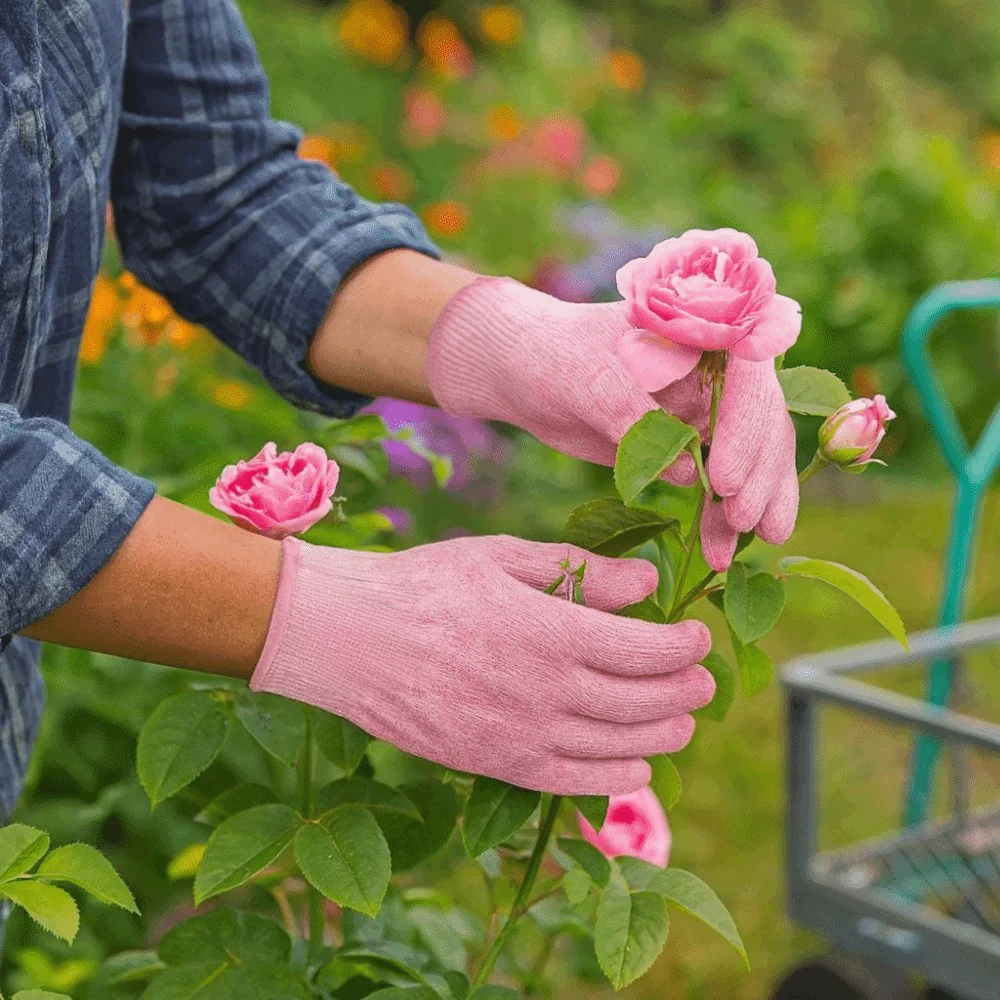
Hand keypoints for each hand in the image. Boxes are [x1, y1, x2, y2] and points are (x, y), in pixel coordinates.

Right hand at [251, 534, 713, 794]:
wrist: (350, 638)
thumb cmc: (425, 584)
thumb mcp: (503, 558)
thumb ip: (579, 572)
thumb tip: (645, 584)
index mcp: (552, 630)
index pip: (647, 650)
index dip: (685, 646)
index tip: (698, 636)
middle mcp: (547, 690)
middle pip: (645, 702)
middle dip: (686, 692)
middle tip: (703, 681)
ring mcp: (523, 735)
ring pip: (620, 747)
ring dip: (664, 736)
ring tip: (682, 722)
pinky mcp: (498, 765)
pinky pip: (575, 783)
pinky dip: (617, 778)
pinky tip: (637, 767)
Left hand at [427, 278, 797, 564]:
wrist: (528, 371)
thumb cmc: (557, 355)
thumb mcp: (590, 378)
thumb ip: (634, 416)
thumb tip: (684, 473)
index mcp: (706, 329)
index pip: (749, 377)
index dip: (746, 427)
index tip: (724, 479)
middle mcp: (719, 370)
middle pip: (762, 422)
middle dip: (758, 474)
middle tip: (740, 521)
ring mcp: (708, 410)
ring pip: (751, 459)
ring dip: (752, 504)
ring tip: (748, 547)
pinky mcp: (690, 448)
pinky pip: (720, 486)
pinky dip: (721, 519)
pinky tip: (721, 553)